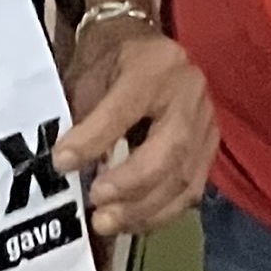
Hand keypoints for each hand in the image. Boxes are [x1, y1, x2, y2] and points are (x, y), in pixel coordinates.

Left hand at [50, 24, 216, 239]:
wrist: (146, 47)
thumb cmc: (110, 60)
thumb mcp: (89, 73)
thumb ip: (81, 116)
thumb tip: (66, 167)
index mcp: (156, 62)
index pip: (126, 106)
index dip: (94, 138)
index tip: (61, 163)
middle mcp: (190, 90)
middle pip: (171, 147)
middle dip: (131, 184)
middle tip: (95, 204)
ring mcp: (207, 122)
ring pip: (185, 177)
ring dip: (144, 209)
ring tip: (106, 222)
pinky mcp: (209, 148)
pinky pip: (191, 191)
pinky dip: (159, 214)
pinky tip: (130, 222)